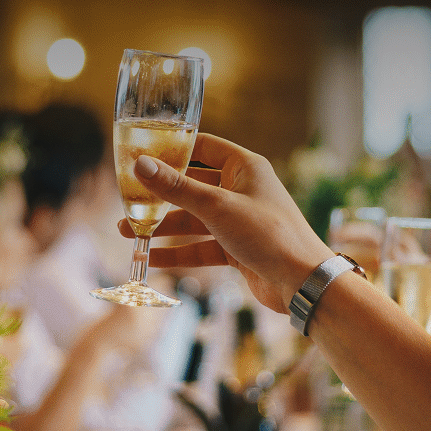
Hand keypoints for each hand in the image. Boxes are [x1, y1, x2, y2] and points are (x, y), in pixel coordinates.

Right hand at [116, 133, 334, 312]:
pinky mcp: (237, 248)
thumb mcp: (217, 208)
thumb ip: (177, 188)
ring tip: (128, 233)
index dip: (173, 150)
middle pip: (192, 185)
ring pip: (193, 219)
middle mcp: (242, 190)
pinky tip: (150, 257)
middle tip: (128, 200)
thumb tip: (141, 165)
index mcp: (245, 167)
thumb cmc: (269, 235)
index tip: (143, 154)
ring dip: (163, 226)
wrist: (302, 282)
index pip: (203, 147)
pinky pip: (200, 245)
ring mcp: (239, 220)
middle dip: (160, 196)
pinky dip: (177, 251)